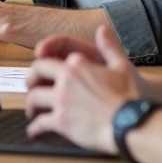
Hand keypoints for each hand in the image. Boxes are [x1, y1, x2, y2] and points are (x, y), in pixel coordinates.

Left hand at [24, 25, 142, 153]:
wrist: (131, 123)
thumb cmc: (131, 97)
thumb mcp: (122, 67)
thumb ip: (109, 47)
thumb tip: (102, 30)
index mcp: (77, 64)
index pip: (50, 60)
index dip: (44, 68)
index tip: (44, 75)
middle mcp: (65, 80)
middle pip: (35, 75)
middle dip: (30, 82)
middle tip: (31, 89)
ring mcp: (61, 101)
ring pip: (34, 99)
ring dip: (31, 105)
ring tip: (32, 112)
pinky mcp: (61, 122)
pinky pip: (40, 123)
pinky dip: (34, 128)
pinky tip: (34, 131)